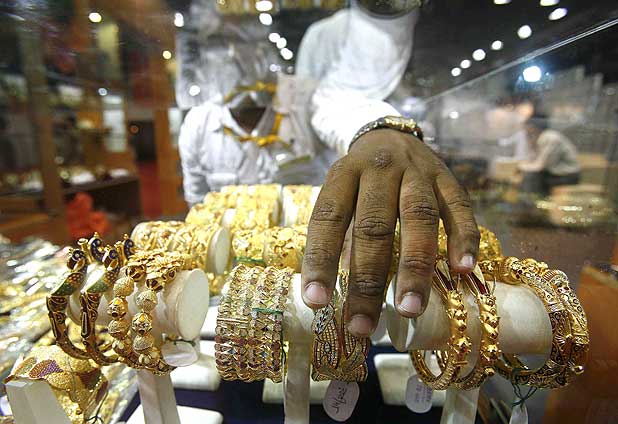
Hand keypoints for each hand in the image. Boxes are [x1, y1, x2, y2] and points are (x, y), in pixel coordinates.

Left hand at [301, 129, 479, 336]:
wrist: (389, 134)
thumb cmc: (359, 179)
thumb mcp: (341, 193)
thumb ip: (343, 234)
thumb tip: (338, 290)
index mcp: (344, 174)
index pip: (328, 219)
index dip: (321, 260)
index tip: (316, 302)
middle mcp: (380, 170)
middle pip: (373, 226)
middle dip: (367, 280)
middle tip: (361, 324)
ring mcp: (418, 172)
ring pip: (418, 219)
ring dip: (414, 267)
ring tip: (409, 309)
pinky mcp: (449, 178)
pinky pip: (459, 208)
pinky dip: (463, 238)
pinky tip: (463, 270)